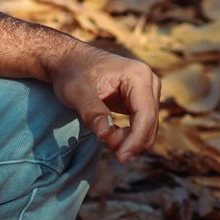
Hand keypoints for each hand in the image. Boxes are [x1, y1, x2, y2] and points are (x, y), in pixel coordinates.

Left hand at [50, 43, 161, 163]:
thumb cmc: (72, 73)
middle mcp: (149, 82)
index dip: (135, 140)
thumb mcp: (77, 92)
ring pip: (148, 129)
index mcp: (138, 75)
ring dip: (128, 140)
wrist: (69, 61)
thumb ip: (92, 113)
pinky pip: (142, 126)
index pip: (146, 115)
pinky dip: (128, 137)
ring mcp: (148, 91)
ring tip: (104, 136)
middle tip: (105, 145)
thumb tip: (106, 136)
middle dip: (130, 142)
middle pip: (149, 124)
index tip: (120, 158)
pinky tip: (110, 135)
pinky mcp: (142, 101)